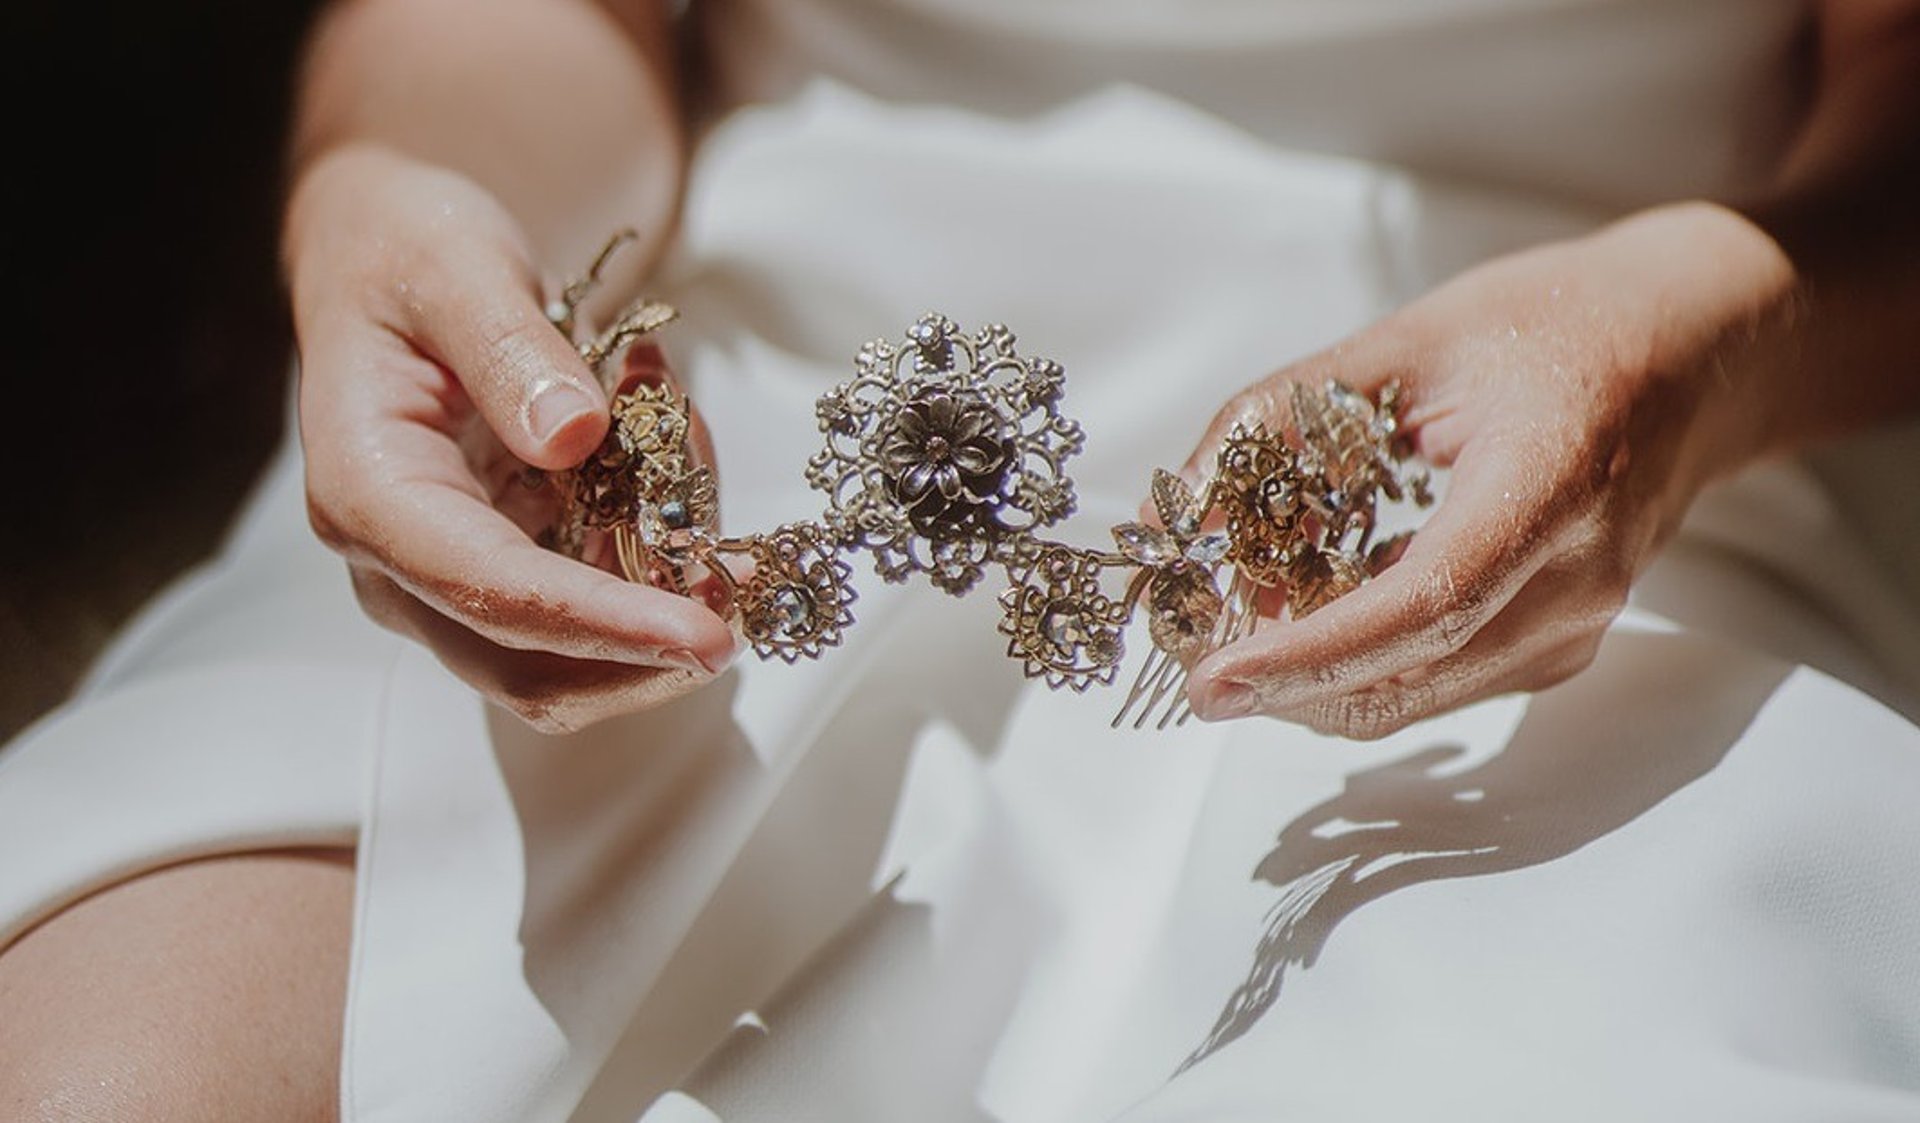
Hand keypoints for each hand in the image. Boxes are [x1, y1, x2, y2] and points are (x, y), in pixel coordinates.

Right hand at [285, 143, 734, 732]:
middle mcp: (399, 564)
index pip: (490, 591)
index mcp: (367, 490)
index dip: (604, 625)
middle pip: (532, 668)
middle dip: (654, 638)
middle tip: (747, 567)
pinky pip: (598, 602)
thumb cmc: (411, 253)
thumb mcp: (457, 265)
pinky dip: (658, 556)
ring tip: (690, 440)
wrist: (392, 260)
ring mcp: (450, 582)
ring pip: (579, 652)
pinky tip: (674, 458)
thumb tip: (569, 434)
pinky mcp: (504, 575)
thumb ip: (508, 347)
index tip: (708, 635)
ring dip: (667, 586)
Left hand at [1184, 202, 1797, 736]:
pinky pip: (1433, 686)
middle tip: (1186, 646)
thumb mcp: (1404, 339)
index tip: (1211, 679)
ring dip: (1308, 680)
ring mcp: (1577, 626)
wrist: (1692, 352)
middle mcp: (1578, 577)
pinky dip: (1353, 667)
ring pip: (1410, 699)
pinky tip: (1306, 611)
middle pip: (1407, 675)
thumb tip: (1173, 508)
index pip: (1426, 605)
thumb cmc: (1550, 325)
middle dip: (1281, 681)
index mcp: (1553, 482)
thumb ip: (1281, 417)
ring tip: (1233, 619)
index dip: (1309, 654)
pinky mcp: (1559, 648)